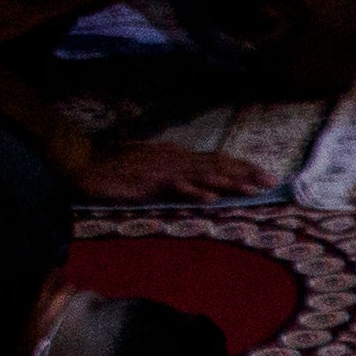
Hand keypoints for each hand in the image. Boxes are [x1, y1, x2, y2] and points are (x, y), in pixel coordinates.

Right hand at [71, 138, 270, 203]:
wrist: (84, 164)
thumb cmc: (114, 164)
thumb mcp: (147, 160)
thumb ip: (168, 161)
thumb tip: (186, 162)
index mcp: (174, 156)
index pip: (213, 160)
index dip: (239, 166)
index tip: (262, 173)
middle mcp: (173, 160)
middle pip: (215, 166)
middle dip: (244, 173)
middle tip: (271, 181)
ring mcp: (162, 171)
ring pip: (201, 176)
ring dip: (227, 183)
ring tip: (251, 190)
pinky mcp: (148, 183)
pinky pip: (173, 188)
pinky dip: (192, 192)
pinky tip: (209, 199)